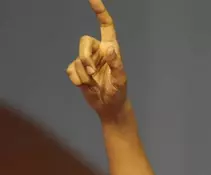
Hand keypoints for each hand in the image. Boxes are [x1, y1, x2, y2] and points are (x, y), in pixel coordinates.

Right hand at [67, 0, 127, 121]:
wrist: (109, 107)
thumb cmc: (119, 92)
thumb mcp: (121, 80)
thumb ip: (116, 64)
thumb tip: (109, 49)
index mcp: (111, 49)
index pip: (106, 26)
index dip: (100, 12)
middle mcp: (98, 51)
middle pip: (84, 42)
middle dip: (85, 58)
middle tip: (93, 73)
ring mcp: (87, 60)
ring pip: (77, 59)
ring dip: (84, 74)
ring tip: (93, 83)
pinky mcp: (78, 70)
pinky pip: (71, 70)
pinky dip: (77, 79)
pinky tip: (86, 86)